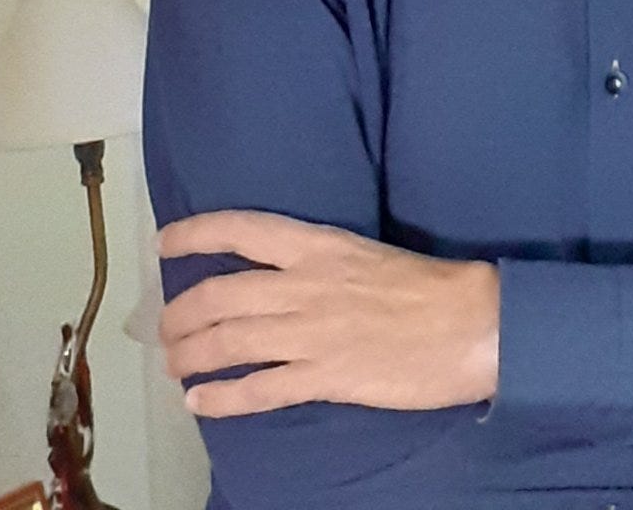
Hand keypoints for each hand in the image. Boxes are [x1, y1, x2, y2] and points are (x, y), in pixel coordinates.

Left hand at [158, 211, 498, 416]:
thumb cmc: (425, 285)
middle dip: (180, 313)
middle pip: (222, 294)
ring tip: (173, 365)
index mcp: (319, 246)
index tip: (164, 243)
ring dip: (191, 354)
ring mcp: (313, 333)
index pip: (243, 230)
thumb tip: (281, 278)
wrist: (469, 323)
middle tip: (163, 328)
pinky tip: (200, 403)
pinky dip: (222, 397)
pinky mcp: (326, 377)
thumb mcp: (365, 255)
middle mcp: (305, 285)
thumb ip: (320, 265)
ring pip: (231, 341)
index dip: (196, 233)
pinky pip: (260, 389)